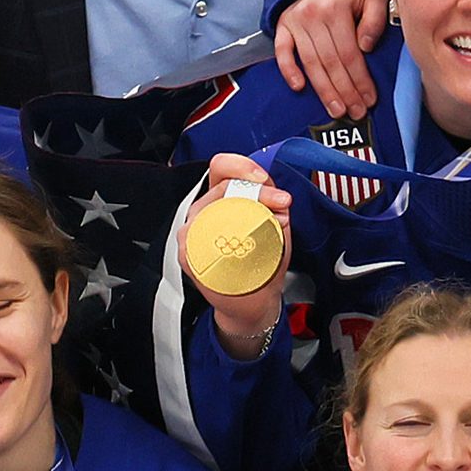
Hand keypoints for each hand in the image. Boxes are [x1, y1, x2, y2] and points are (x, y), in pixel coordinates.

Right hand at [178, 153, 291, 353]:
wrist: (249, 304)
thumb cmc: (260, 265)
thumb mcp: (273, 229)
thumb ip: (273, 209)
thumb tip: (278, 200)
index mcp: (220, 200)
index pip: (221, 169)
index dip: (241, 166)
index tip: (262, 178)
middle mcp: (202, 214)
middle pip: (221, 186)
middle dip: (257, 190)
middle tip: (281, 202)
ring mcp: (192, 234)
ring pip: (211, 209)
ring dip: (248, 211)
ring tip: (275, 221)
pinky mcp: (188, 255)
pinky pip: (204, 239)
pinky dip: (229, 240)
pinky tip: (246, 247)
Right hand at [271, 0, 386, 118]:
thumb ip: (376, 19)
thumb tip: (366, 47)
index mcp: (337, 8)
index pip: (350, 53)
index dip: (360, 79)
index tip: (369, 99)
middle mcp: (313, 15)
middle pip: (330, 62)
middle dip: (344, 91)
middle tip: (355, 112)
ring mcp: (295, 22)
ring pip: (311, 63)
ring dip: (323, 90)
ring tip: (336, 110)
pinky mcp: (282, 26)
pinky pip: (282, 52)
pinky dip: (289, 70)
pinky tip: (299, 88)